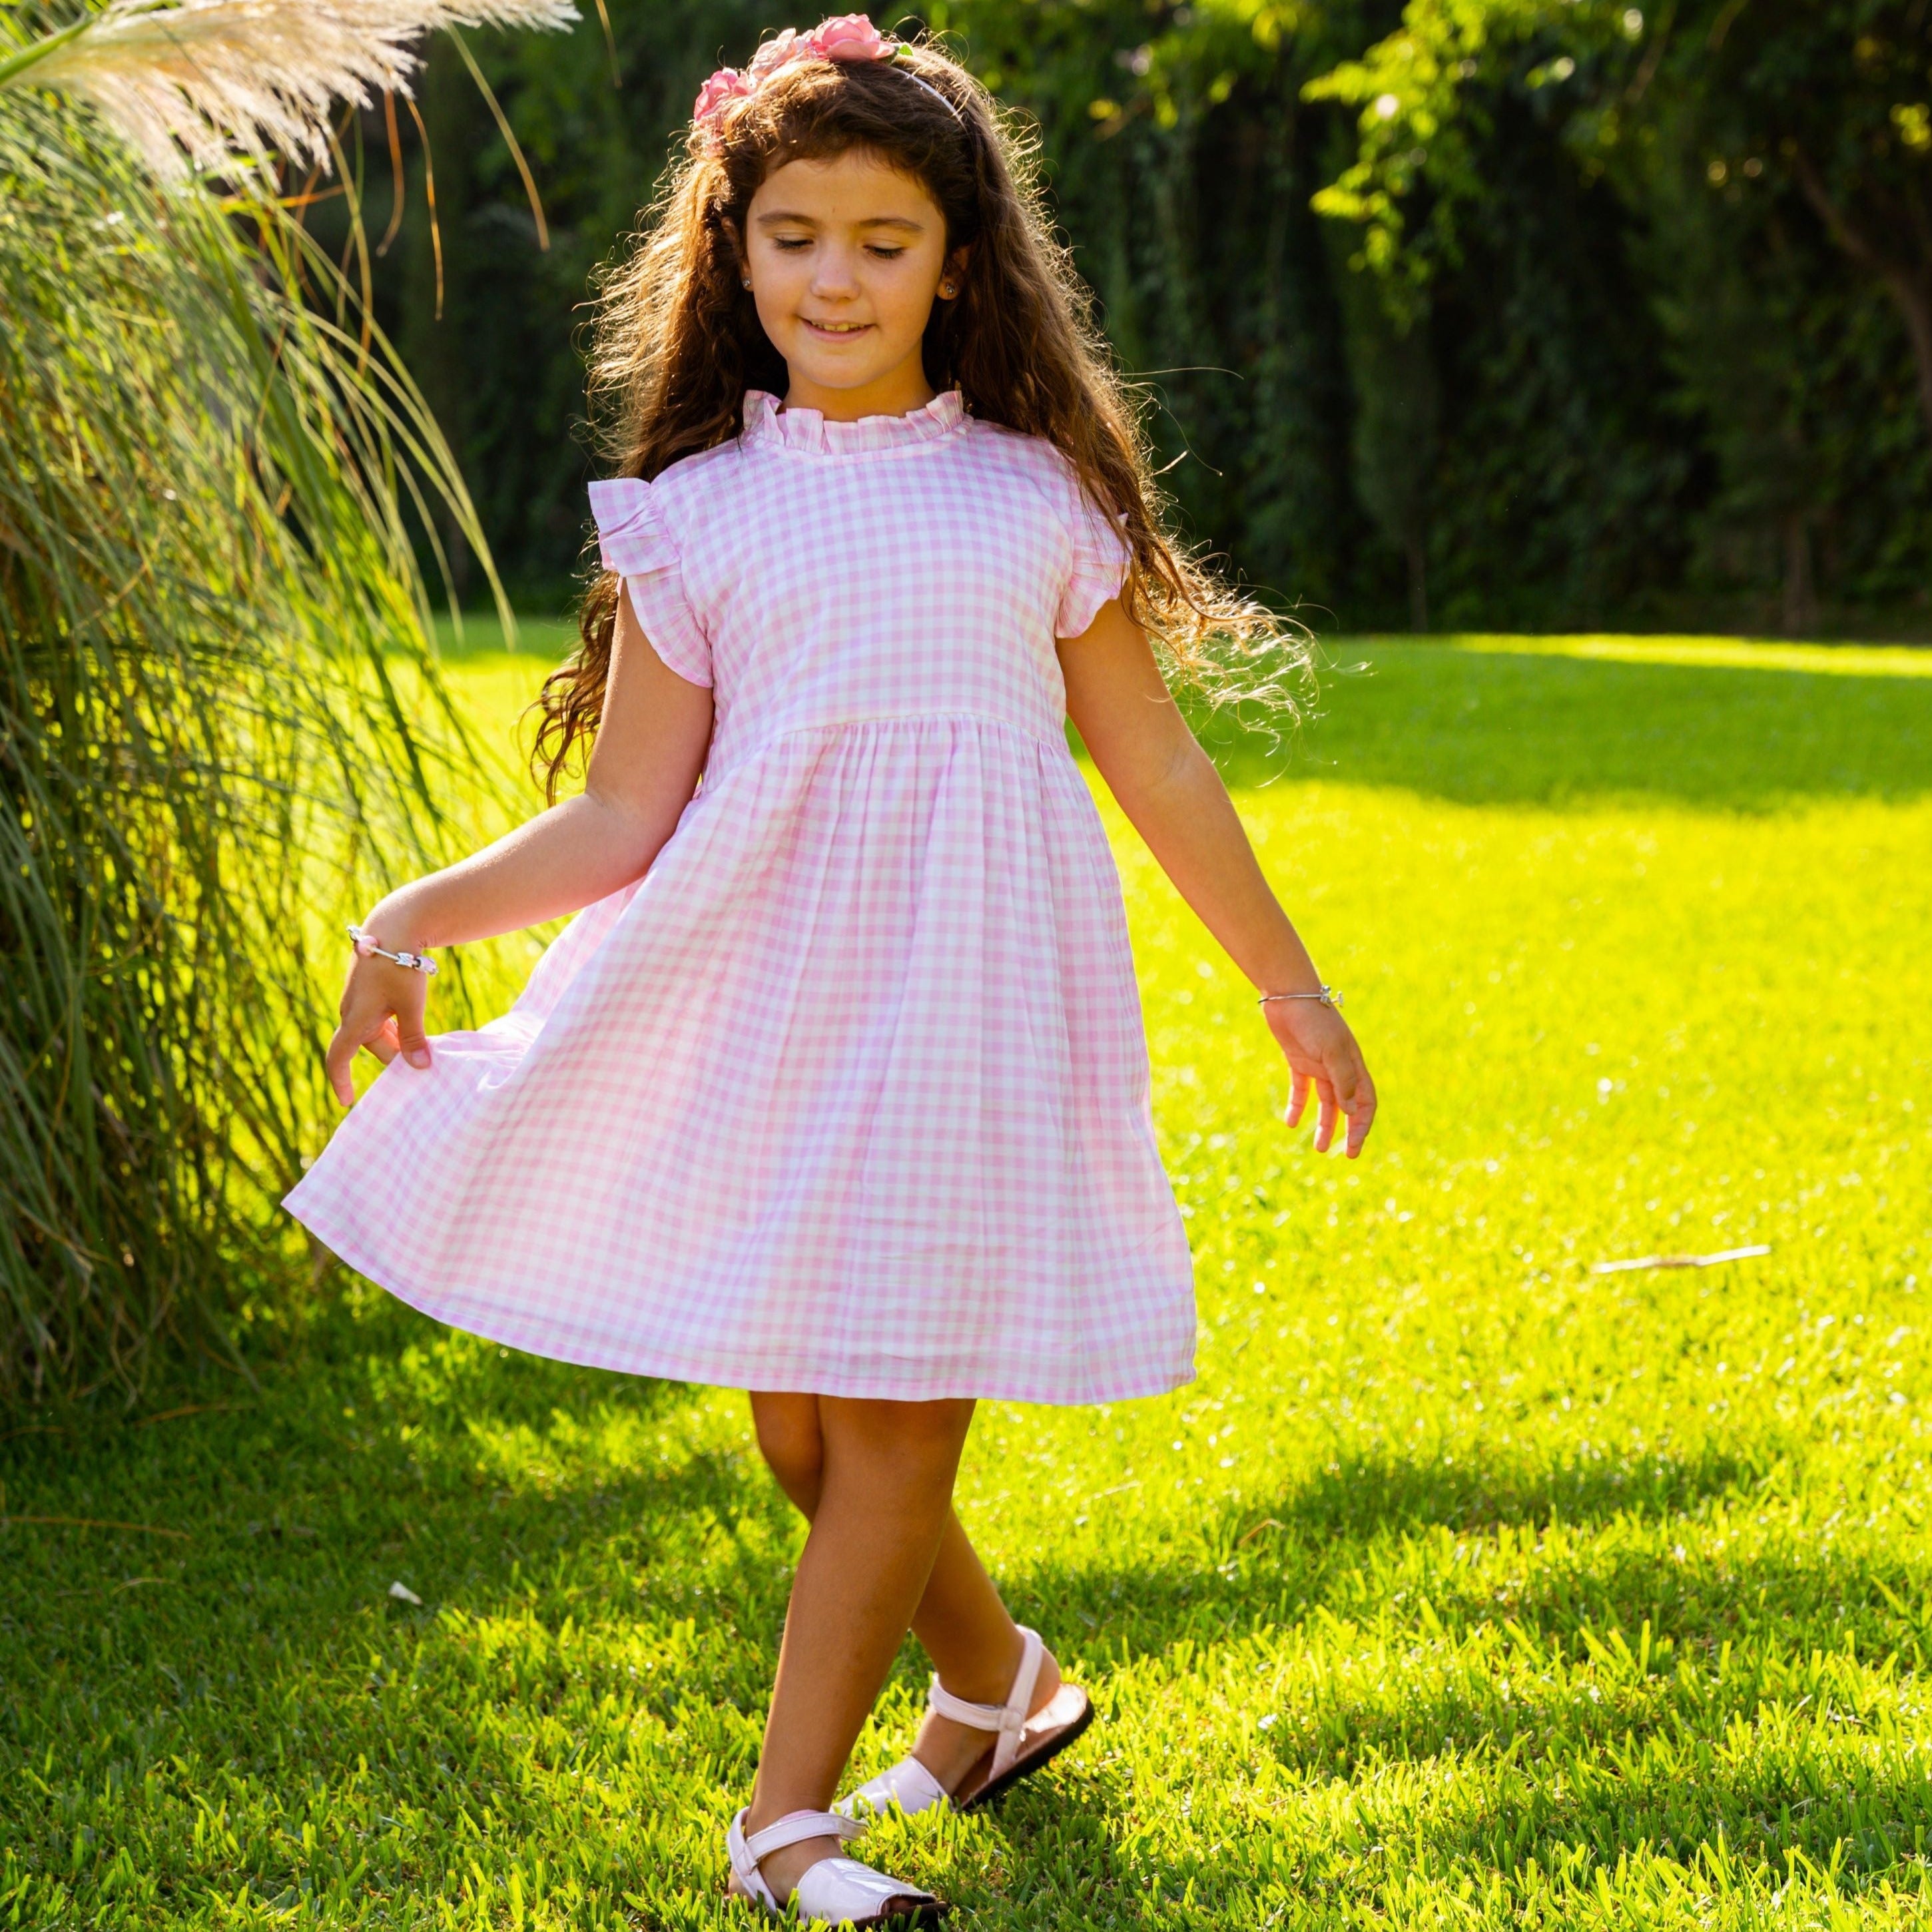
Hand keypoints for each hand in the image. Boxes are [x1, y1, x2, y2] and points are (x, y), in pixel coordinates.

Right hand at [324, 945, 432, 1106]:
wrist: (395, 926)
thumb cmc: (401, 966)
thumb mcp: (412, 1005)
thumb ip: (414, 1037)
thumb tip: (420, 1067)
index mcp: (355, 1018)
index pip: (339, 1057)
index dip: (341, 1080)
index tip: (347, 1101)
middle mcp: (351, 1011)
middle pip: (370, 1045)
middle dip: (394, 1055)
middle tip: (424, 1060)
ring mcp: (358, 999)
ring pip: (376, 1031)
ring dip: (396, 1039)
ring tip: (423, 1042)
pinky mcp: (368, 989)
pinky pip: (379, 1017)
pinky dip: (395, 1024)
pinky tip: (413, 1022)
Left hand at [1264, 998, 1376, 1157]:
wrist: (1287, 995)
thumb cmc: (1314, 1019)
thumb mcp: (1331, 1050)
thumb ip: (1342, 1079)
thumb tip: (1352, 1111)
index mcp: (1353, 1064)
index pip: (1365, 1101)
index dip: (1362, 1125)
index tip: (1354, 1146)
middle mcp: (1338, 1067)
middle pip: (1348, 1106)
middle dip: (1348, 1131)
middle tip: (1345, 1155)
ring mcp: (1318, 1064)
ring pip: (1325, 1102)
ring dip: (1324, 1124)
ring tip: (1318, 1147)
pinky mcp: (1298, 1060)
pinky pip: (1301, 1089)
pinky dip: (1297, 1106)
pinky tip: (1290, 1123)